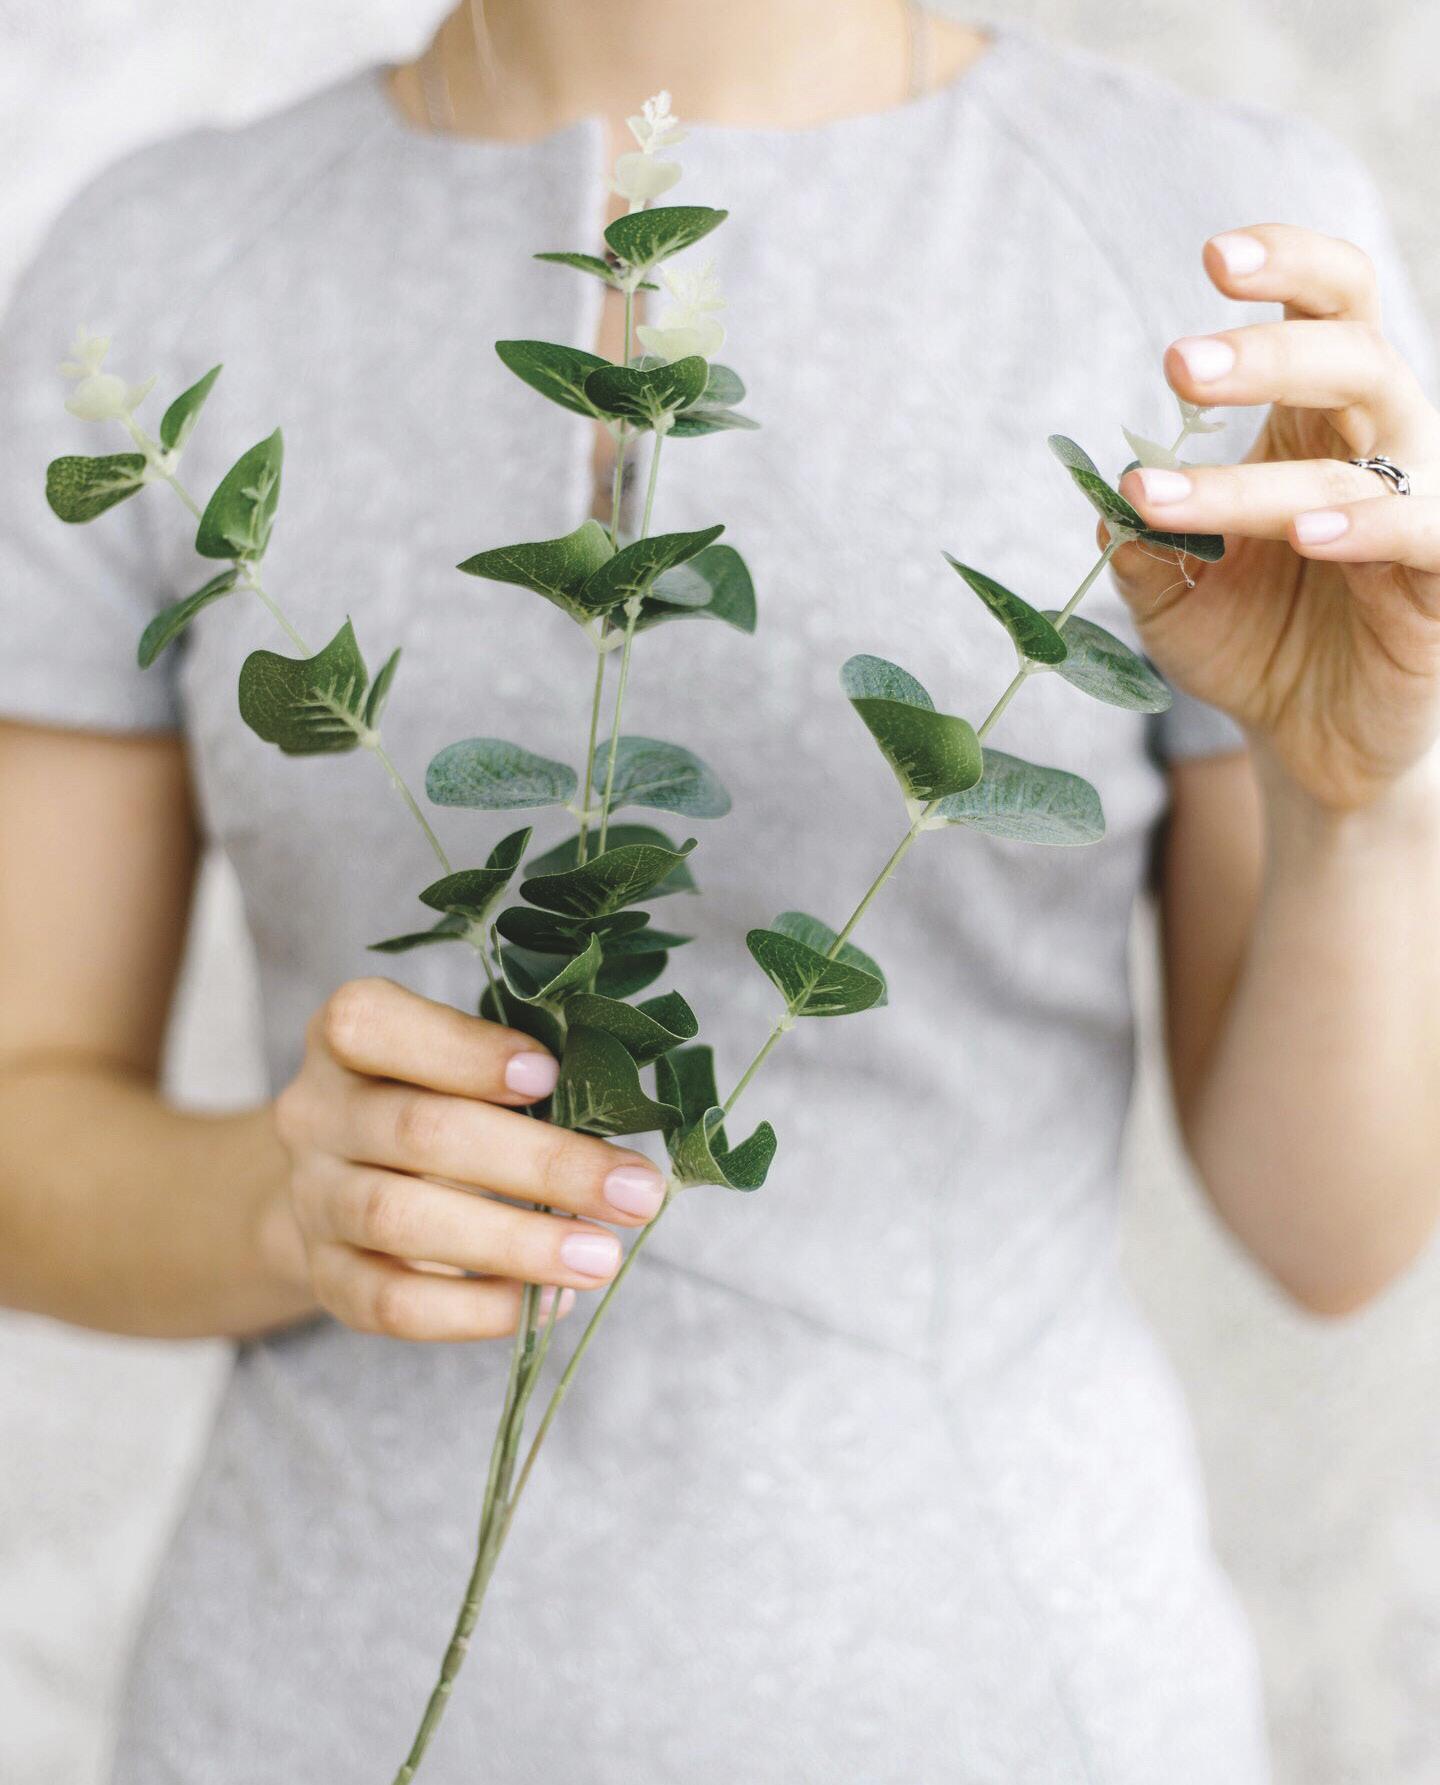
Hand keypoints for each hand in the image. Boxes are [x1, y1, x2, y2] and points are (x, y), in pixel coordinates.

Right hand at [270, 977, 668, 1340]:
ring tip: (601, 1257)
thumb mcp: (460, 1060)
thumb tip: (616, 1102)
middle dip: (541, 1165)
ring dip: (516, 1244)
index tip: (550, 1076)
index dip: (464, 1052)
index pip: (378, 1027)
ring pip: (401, 1221)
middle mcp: (317, 1113)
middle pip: (420, 1132)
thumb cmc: (433, 1098)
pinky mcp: (326, 1276)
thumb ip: (518, 1068)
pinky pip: (392, 1302)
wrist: (342, 1178)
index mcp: (348, 1038)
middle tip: (635, 1192)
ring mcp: (313, 1199)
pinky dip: (474, 1308)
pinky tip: (546, 1302)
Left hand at [1110, 222, 1439, 809]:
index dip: (1289, 265)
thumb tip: (1107, 499)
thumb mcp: (1175, 597)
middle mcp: (1379, 445)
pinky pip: (1419, 531)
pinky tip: (1305, 532)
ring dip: (1258, 471)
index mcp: (1316, 421)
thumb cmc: (1253, 648)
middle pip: (1352, 353)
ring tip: (1164, 493)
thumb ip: (1144, 542)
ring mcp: (1418, 506)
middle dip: (1264, 353)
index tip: (1215, 256)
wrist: (1312, 745)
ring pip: (1367, 450)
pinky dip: (1364, 524)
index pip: (1330, 306)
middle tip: (1175, 365)